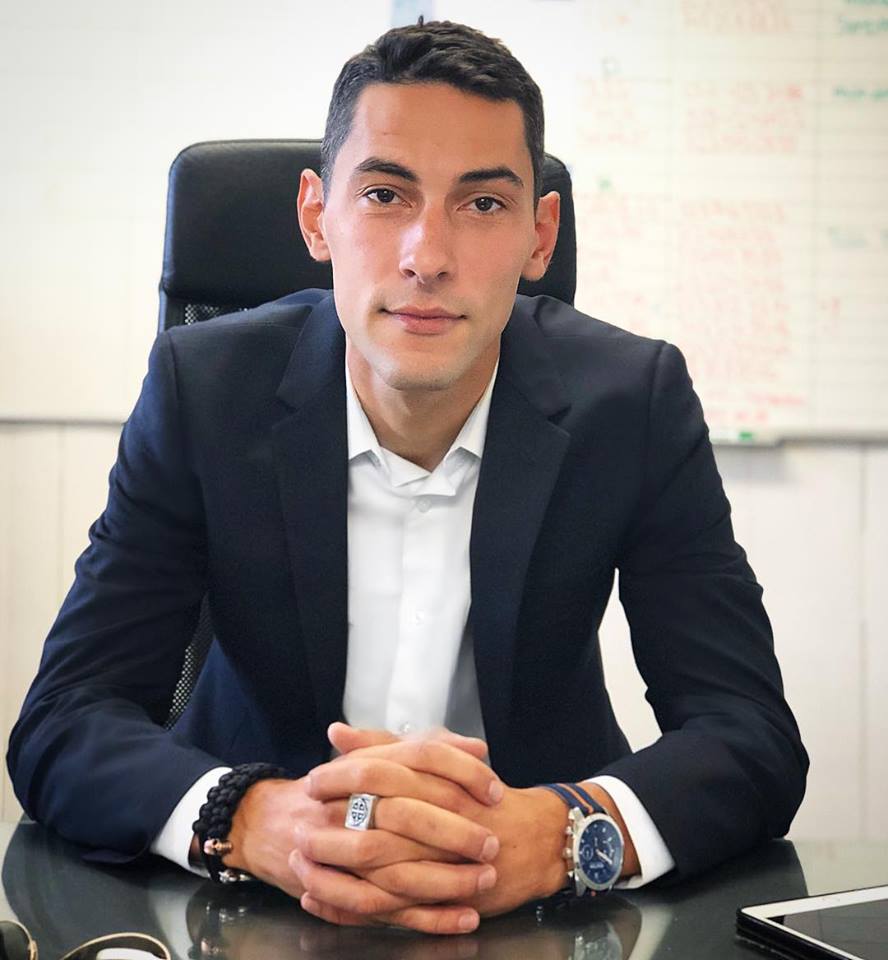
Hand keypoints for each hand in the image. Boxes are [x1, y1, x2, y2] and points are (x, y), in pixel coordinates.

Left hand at [314, 726, 639, 917]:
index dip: (339, 778)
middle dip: (331, 827)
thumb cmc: (478, 794)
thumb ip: (385, 744)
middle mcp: (437, 812)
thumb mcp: (436, 757)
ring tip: (302, 866)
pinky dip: (351, 905)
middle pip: (374, 820)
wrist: (536, 838)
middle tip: (300, 828)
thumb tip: (336, 732)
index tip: (311, 782)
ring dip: (335, 868)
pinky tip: (322, 900)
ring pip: (379, 866)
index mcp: (434, 776)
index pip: (377, 771)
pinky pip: (391, 904)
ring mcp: (441, 856)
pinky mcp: (444, 893)